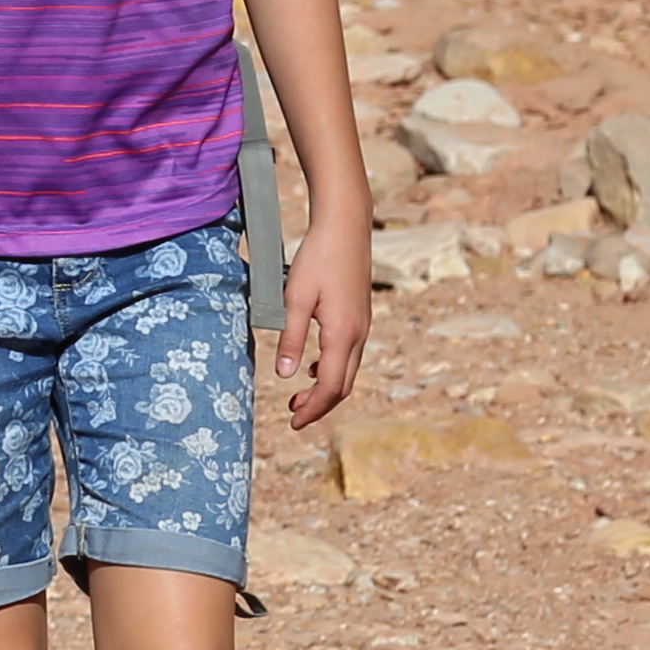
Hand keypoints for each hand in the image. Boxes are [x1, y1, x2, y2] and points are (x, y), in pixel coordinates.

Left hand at [276, 204, 372, 431]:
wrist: (346, 226)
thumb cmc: (318, 258)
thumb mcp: (296, 298)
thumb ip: (291, 338)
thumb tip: (286, 376)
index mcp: (343, 334)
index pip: (331, 387)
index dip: (313, 409)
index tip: (293, 422)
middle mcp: (359, 335)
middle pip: (344, 385)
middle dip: (320, 405)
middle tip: (293, 416)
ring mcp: (363, 326)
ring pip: (349, 371)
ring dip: (326, 388)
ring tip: (298, 396)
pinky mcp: (361, 316)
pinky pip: (351, 354)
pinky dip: (333, 369)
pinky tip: (314, 366)